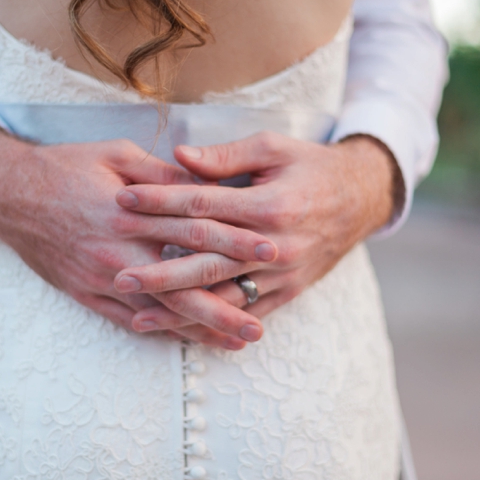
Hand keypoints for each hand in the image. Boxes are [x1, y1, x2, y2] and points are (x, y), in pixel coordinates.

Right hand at [0, 125, 277, 348]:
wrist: (9, 194)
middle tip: (259, 324)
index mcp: (132, 211)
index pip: (195, 230)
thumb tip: (207, 182)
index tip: (271, 251)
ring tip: (237, 341)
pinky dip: (161, 331)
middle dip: (224, 305)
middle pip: (182, 283)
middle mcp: (119, 250)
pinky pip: (128, 319)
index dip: (235, 242)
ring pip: (159, 311)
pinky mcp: (86, 292)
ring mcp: (101, 277)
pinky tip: (189, 340)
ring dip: (199, 328)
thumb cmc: (66, 167)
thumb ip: (163, 174)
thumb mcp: (116, 154)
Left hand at [114, 131, 397, 331]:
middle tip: (118, 276)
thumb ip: (225, 157)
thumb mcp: (273, 148)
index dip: (159, 202)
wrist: (361, 199)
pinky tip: (184, 331)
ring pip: (223, 297)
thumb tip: (178, 156)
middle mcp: (275, 246)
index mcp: (269, 205)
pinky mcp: (288, 292)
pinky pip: (248, 314)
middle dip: (158, 273)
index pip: (202, 206)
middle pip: (206, 262)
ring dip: (180, 310)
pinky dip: (215, 325)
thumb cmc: (311, 167)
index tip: (122, 200)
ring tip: (139, 316)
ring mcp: (282, 274)